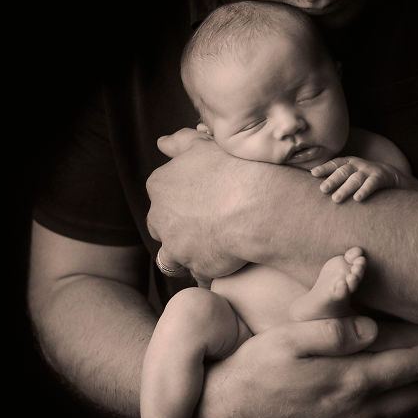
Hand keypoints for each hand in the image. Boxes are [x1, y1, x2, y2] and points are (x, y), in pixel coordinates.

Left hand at [147, 128, 259, 280]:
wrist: (258, 204)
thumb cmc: (233, 168)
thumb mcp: (203, 146)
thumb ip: (180, 143)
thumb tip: (161, 143)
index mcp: (159, 185)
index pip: (160, 197)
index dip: (180, 201)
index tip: (200, 201)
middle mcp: (160, 217)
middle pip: (161, 228)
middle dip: (177, 230)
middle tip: (207, 224)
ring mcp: (176, 246)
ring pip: (174, 257)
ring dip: (188, 255)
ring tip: (214, 247)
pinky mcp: (196, 268)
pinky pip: (199, 274)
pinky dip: (209, 271)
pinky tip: (227, 262)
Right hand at [194, 315, 417, 417]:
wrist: (222, 415)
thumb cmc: (250, 369)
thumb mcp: (286, 339)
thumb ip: (331, 331)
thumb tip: (372, 328)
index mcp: (349, 381)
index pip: (411, 367)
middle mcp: (356, 413)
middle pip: (417, 395)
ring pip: (402, 415)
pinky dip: (401, 414)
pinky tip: (400, 404)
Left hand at [311, 156, 402, 201]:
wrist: (394, 176)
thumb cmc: (365, 178)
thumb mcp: (352, 174)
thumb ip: (337, 178)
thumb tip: (314, 186)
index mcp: (349, 163)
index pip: (335, 164)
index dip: (324, 168)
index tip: (313, 173)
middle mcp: (358, 165)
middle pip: (343, 172)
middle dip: (332, 180)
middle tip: (322, 189)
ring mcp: (370, 171)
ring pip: (355, 179)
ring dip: (345, 189)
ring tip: (336, 199)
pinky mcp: (381, 178)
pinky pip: (371, 184)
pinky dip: (364, 190)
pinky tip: (357, 198)